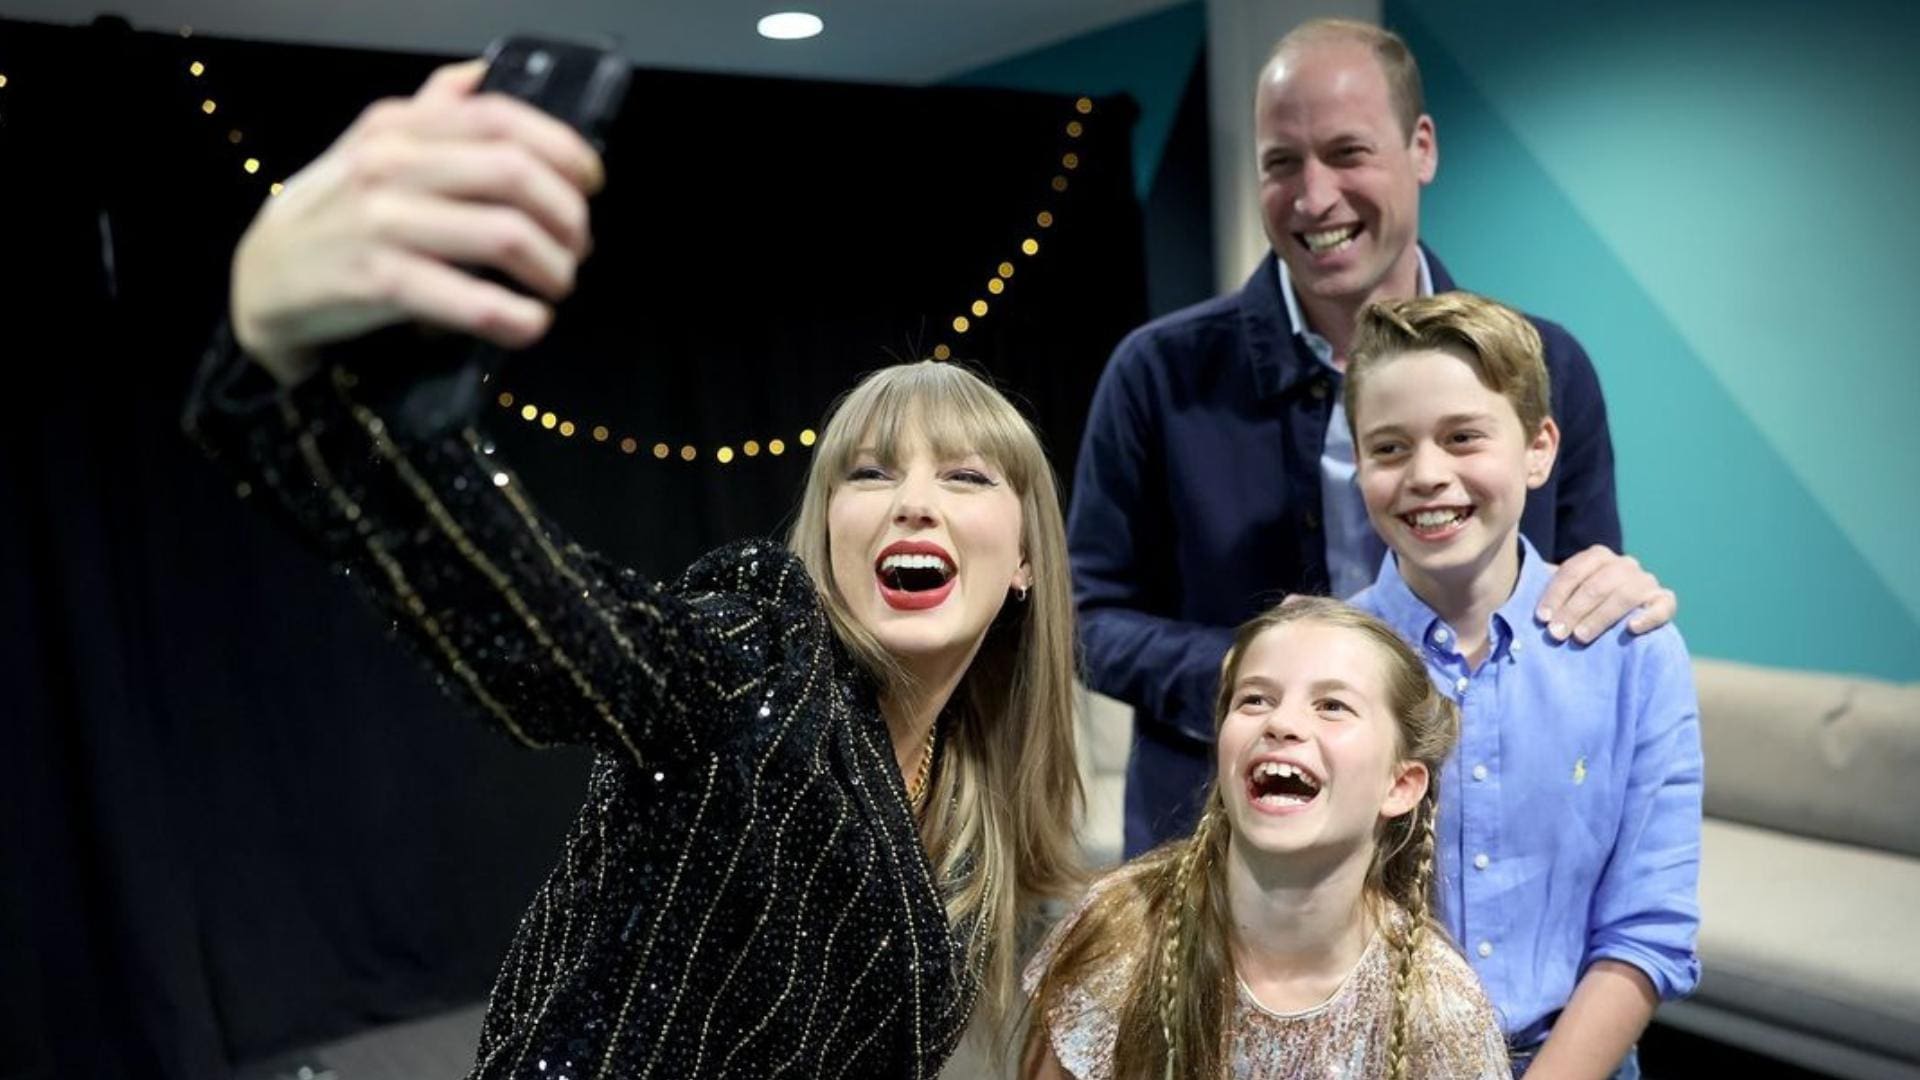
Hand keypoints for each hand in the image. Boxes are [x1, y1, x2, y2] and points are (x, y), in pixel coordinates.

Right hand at [229, 60, 604, 385]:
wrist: (264, 278)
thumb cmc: (338, 213)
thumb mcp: (375, 148)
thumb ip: (431, 112)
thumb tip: (480, 75)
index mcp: (400, 126)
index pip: (501, 118)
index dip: (564, 150)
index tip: (590, 183)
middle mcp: (391, 164)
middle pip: (515, 174)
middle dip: (567, 216)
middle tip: (577, 246)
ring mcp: (384, 223)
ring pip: (505, 235)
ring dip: (553, 268)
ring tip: (556, 286)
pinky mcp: (379, 283)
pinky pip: (472, 301)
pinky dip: (517, 318)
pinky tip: (529, 324)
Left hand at [1536, 545, 1675, 642]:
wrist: (1618, 616)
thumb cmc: (1581, 607)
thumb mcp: (1563, 595)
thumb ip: (1546, 592)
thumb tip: (1510, 604)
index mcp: (1597, 556)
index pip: (1573, 571)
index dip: (1555, 594)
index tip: (1541, 618)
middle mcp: (1624, 564)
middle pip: (1597, 584)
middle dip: (1573, 610)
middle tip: (1556, 633)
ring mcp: (1646, 581)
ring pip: (1626, 594)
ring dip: (1601, 616)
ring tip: (1581, 637)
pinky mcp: (1664, 601)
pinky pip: (1663, 605)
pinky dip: (1648, 616)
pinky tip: (1630, 629)